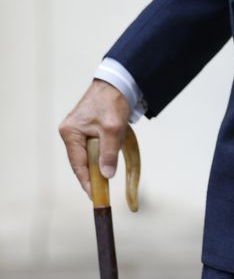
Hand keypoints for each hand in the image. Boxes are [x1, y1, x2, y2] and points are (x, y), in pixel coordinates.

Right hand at [59, 79, 131, 198]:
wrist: (119, 82)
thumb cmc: (113, 102)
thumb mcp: (112, 129)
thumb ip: (108, 153)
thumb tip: (106, 175)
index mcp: (70, 132)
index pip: (77, 164)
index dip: (86, 181)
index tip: (94, 196)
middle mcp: (70, 132)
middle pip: (80, 161)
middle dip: (92, 175)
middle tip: (102, 191)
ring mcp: (77, 130)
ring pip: (87, 155)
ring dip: (97, 164)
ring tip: (106, 178)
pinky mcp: (86, 127)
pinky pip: (92, 147)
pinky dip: (100, 154)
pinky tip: (107, 160)